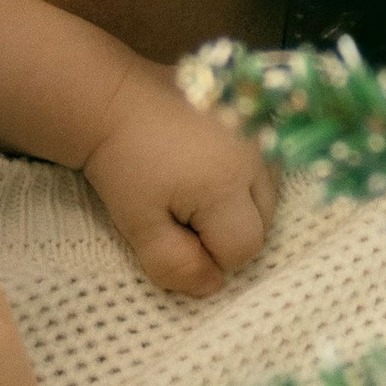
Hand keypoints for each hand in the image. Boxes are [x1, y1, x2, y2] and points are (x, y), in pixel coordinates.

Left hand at [80, 54, 276, 297]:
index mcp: (227, 186)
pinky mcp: (257, 116)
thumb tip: (212, 286)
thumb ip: (173, 263)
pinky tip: (216, 170)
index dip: (211, 256)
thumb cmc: (123, 163)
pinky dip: (249, 179)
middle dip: (230, 232)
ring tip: (200, 193)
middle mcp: (255, 158)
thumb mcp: (138, 224)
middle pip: (265, 223)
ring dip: (243, 206)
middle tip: (184, 216)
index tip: (176, 236)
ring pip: (271, 195)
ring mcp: (260, 133)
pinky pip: (270, 165)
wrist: (115, 99)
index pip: (243, 249)